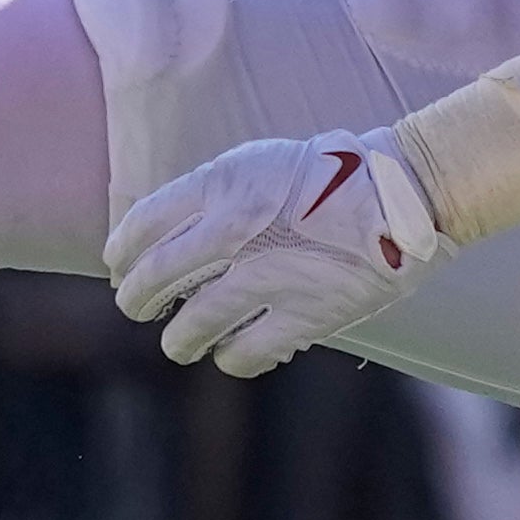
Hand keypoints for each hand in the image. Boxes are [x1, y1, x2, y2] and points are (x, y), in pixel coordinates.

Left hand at [107, 129, 451, 376]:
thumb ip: (210, 196)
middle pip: (155, 278)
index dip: (122, 250)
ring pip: (191, 327)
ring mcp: (267, 275)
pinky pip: (243, 354)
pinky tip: (233, 351)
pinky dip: (232, 356)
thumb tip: (159, 239)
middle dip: (136, 299)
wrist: (402, 190)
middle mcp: (236, 229)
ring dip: (179, 340)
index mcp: (224, 183)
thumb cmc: (329, 176)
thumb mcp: (259, 163)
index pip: (144, 223)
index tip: (117, 265)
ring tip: (180, 343)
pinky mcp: (303, 314)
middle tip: (134, 307)